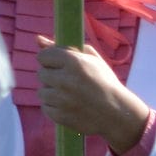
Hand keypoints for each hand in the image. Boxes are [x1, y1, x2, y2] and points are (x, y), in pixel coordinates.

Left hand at [35, 39, 152, 154]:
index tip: (60, 64)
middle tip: (68, 81)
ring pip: (42, 92)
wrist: (117, 113)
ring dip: (52, 92)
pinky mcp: (59, 116)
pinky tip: (69, 106)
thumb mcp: (91, 59)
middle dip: (52, 76)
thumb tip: (38, 39)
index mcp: (74, 62)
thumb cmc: (105, 82)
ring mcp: (61, 100)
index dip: (51, 59)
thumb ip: (63, 47)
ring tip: (69, 95)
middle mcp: (65, 80)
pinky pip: (45, 107)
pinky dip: (54, 107)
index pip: (43, 55)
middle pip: (41, 73)